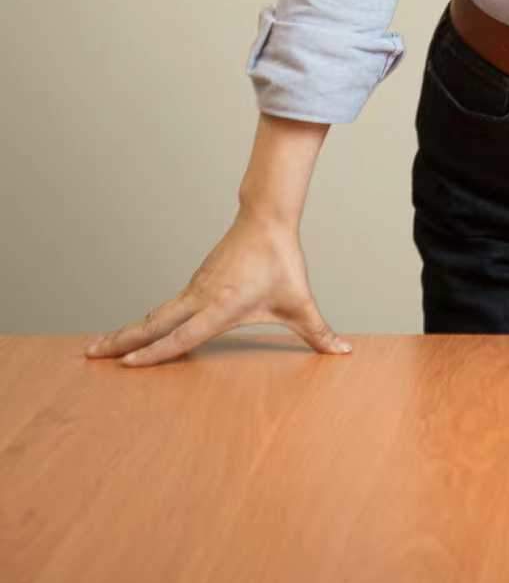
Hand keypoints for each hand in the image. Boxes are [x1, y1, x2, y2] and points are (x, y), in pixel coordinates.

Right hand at [82, 207, 352, 367]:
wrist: (266, 218)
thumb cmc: (282, 261)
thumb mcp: (300, 302)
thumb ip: (319, 332)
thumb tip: (344, 351)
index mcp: (222, 305)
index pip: (184, 334)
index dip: (157, 352)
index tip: (127, 364)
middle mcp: (200, 297)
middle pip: (154, 323)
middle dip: (122, 342)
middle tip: (89, 356)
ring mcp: (193, 289)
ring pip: (155, 314)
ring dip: (126, 332)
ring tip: (96, 350)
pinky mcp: (194, 285)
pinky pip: (164, 308)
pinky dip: (143, 323)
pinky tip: (130, 335)